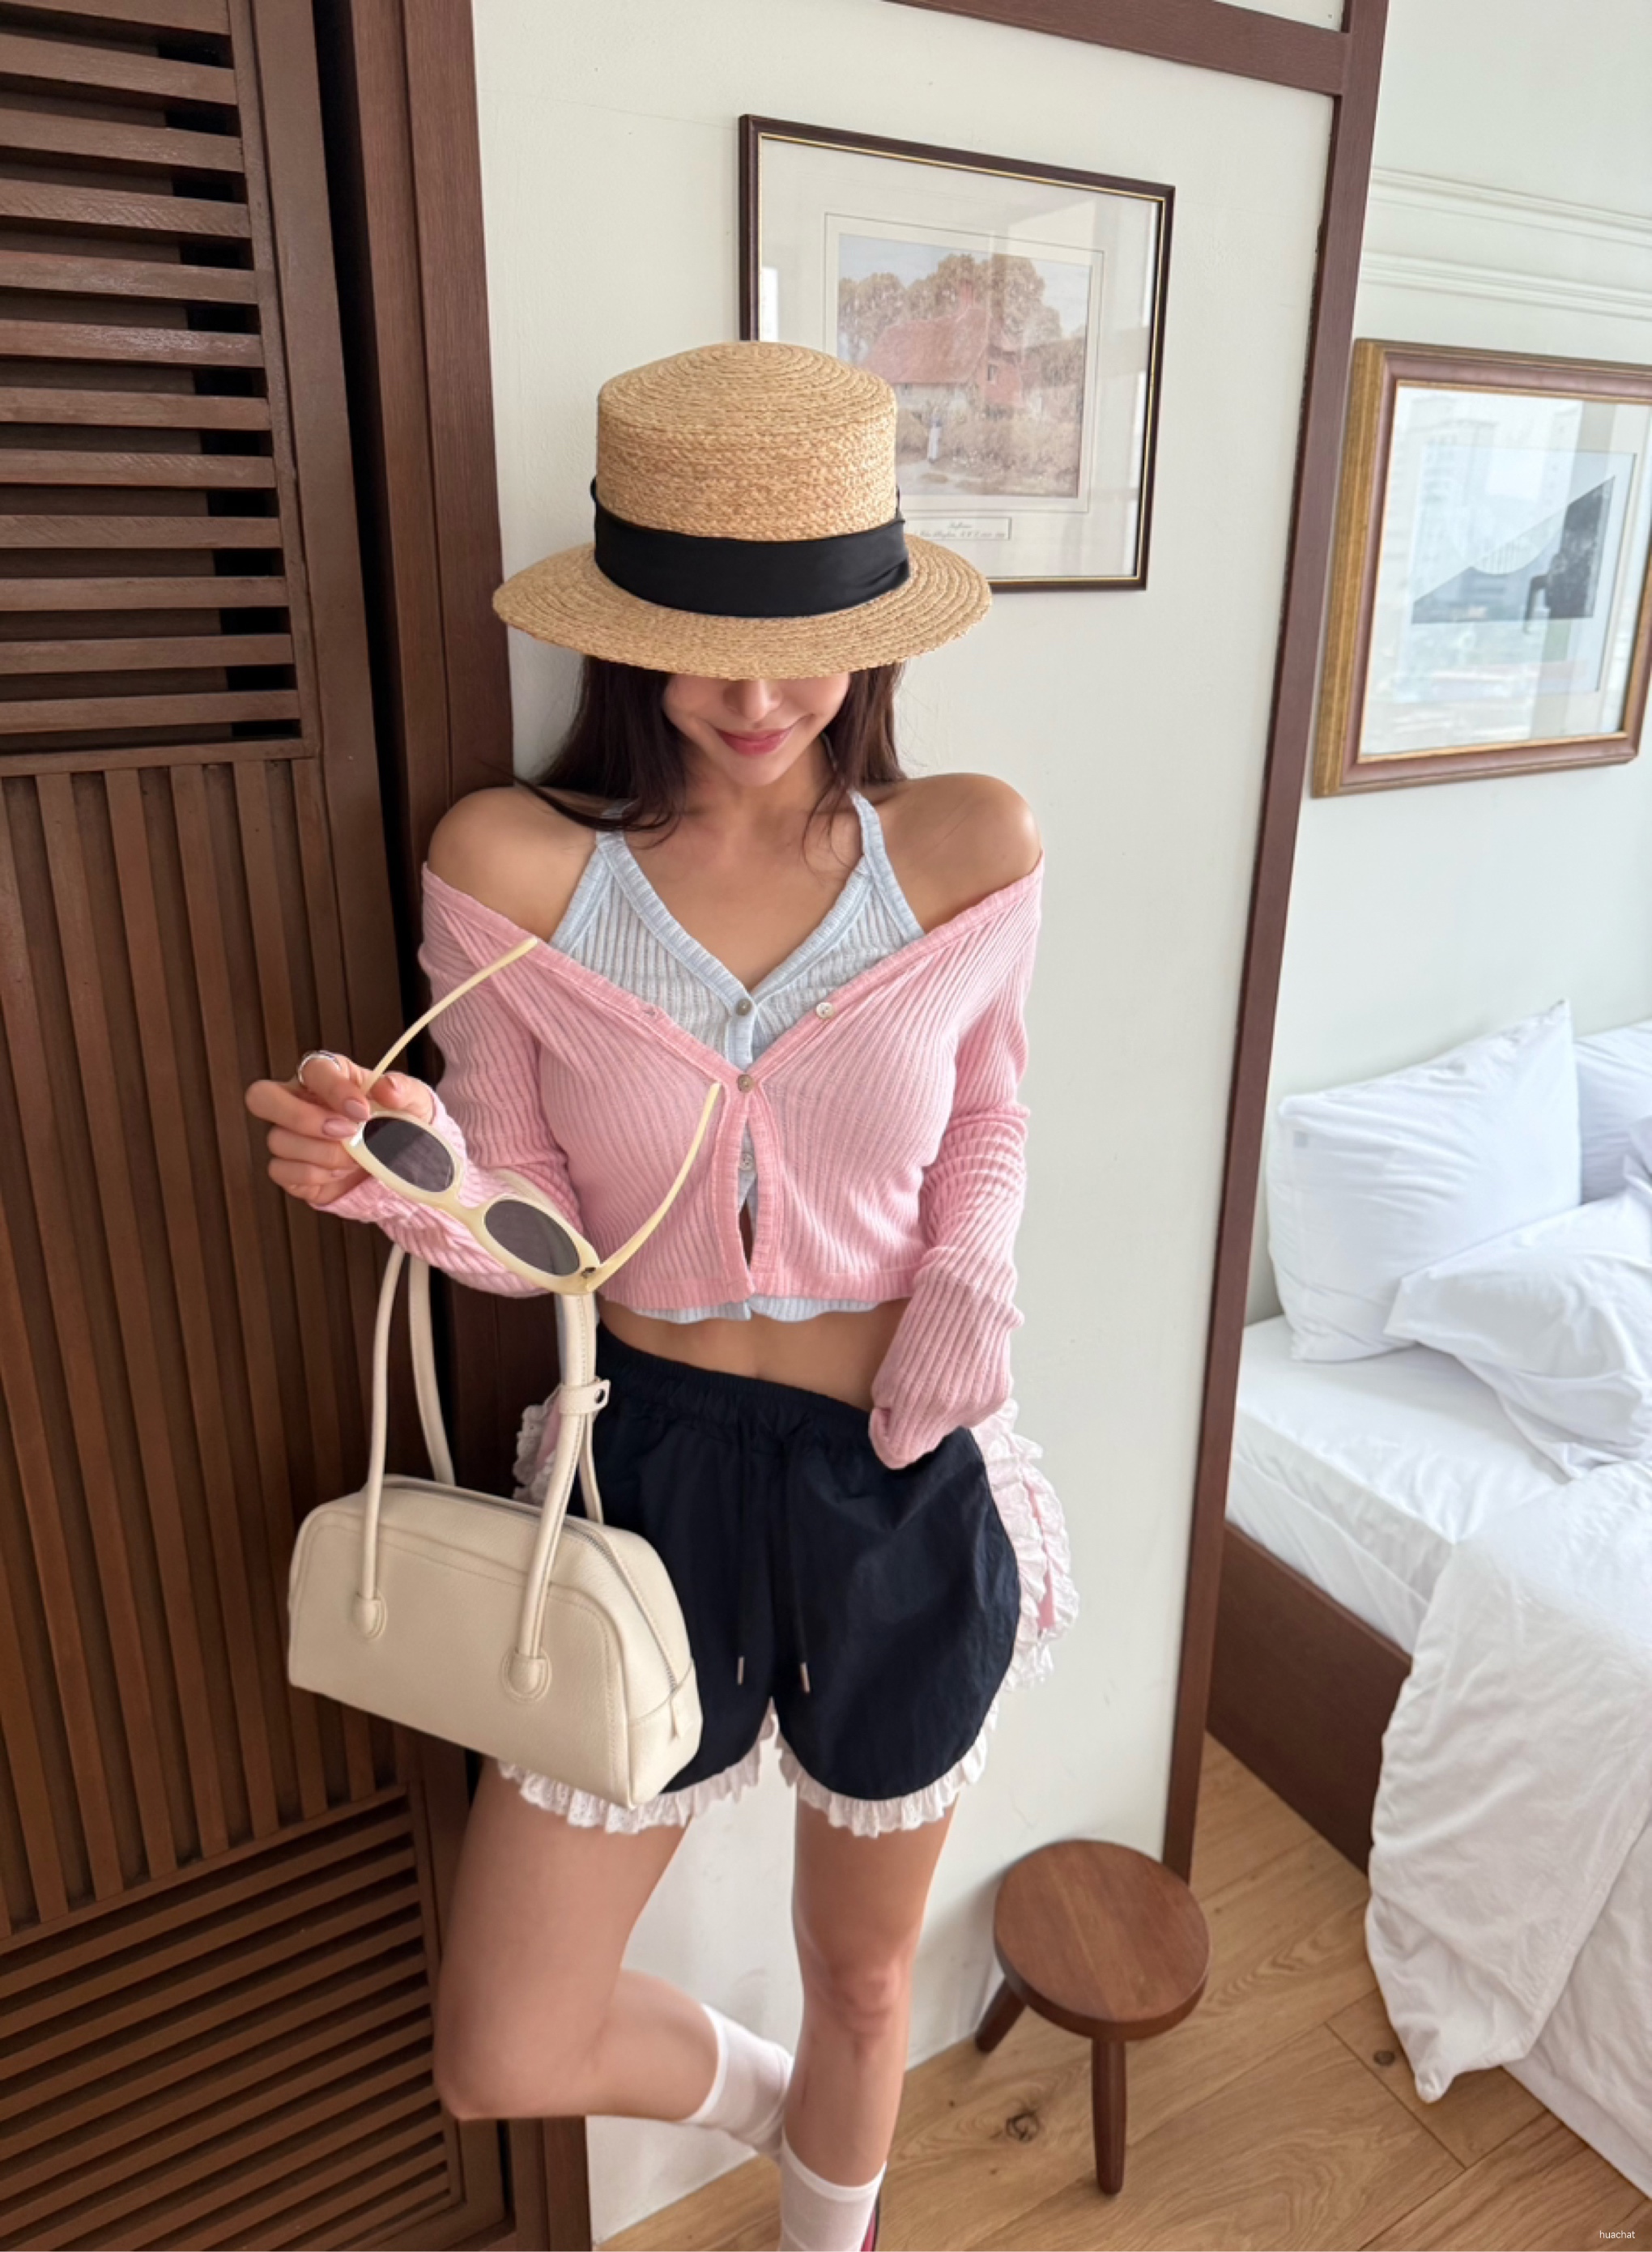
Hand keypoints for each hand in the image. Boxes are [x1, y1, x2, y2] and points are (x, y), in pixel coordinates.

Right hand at [243, 1051, 435, 1209]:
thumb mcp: (412, 1101)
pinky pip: (282, 1171)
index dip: (334, 1089)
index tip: (363, 1111)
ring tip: (355, 1158)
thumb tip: (388, 1090)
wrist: (399, 1164)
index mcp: (325, 1075)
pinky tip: (340, 1172)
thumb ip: (401, 1090)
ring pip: (278, 1140)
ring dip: (323, 1153)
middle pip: (262, 1097)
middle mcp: (297, 1101)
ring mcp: (288, 1135)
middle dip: (302, 1118)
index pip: (313, 1069)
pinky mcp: (288, 1169)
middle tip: (345, 1132)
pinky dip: (316, 1176)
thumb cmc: (399, 1123)